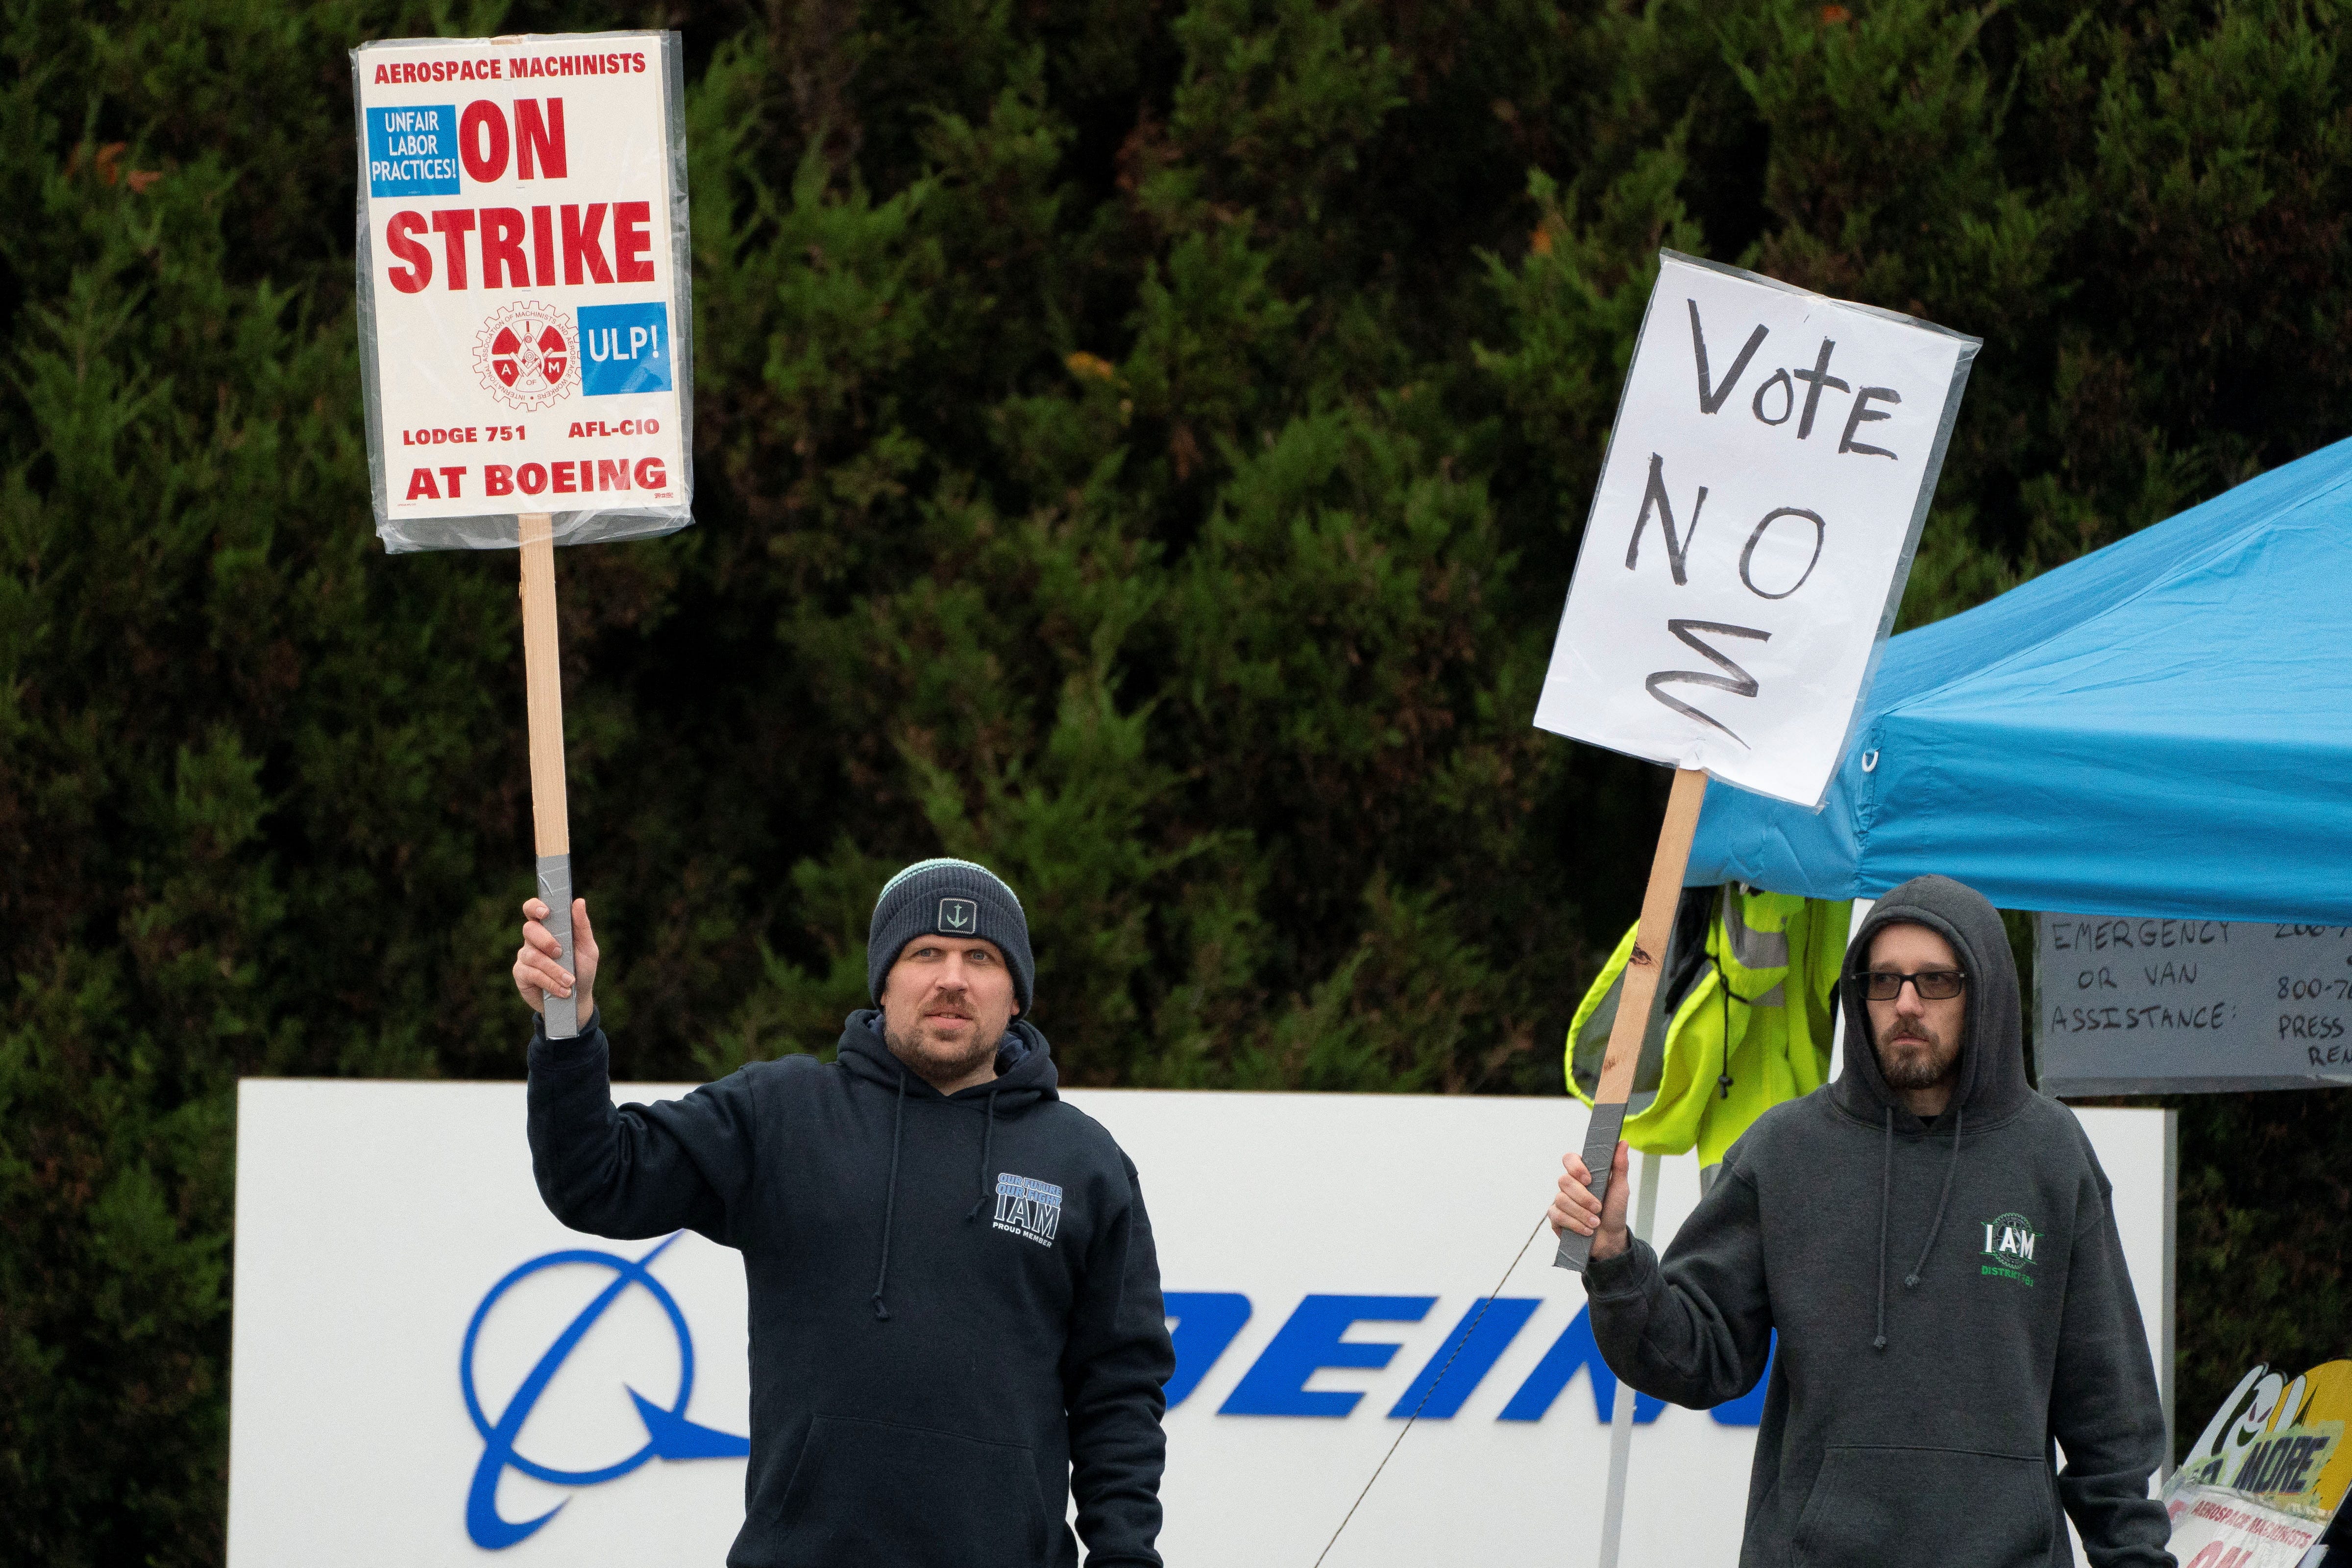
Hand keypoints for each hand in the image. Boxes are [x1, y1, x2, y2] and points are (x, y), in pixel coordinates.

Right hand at [513, 897, 597, 1023]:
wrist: (577, 999)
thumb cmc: (581, 969)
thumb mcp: (587, 948)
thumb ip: (582, 926)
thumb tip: (579, 901)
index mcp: (548, 928)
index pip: (533, 909)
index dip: (535, 906)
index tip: (546, 912)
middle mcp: (533, 940)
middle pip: (529, 929)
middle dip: (546, 940)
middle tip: (560, 952)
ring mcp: (525, 956)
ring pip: (532, 955)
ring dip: (554, 969)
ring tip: (570, 981)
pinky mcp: (521, 974)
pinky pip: (531, 973)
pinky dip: (550, 982)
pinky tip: (563, 990)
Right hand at [1548, 1140, 1631, 1260]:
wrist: (1611, 1239)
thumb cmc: (1615, 1211)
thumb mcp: (1621, 1188)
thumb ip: (1620, 1165)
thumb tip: (1623, 1142)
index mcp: (1582, 1173)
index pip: (1569, 1159)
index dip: (1575, 1167)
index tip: (1589, 1180)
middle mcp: (1569, 1185)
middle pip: (1564, 1181)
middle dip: (1583, 1197)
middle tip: (1598, 1208)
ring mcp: (1560, 1200)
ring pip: (1561, 1199)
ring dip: (1581, 1213)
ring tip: (1595, 1223)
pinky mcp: (1555, 1217)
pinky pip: (1557, 1215)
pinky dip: (1574, 1224)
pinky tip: (1586, 1230)